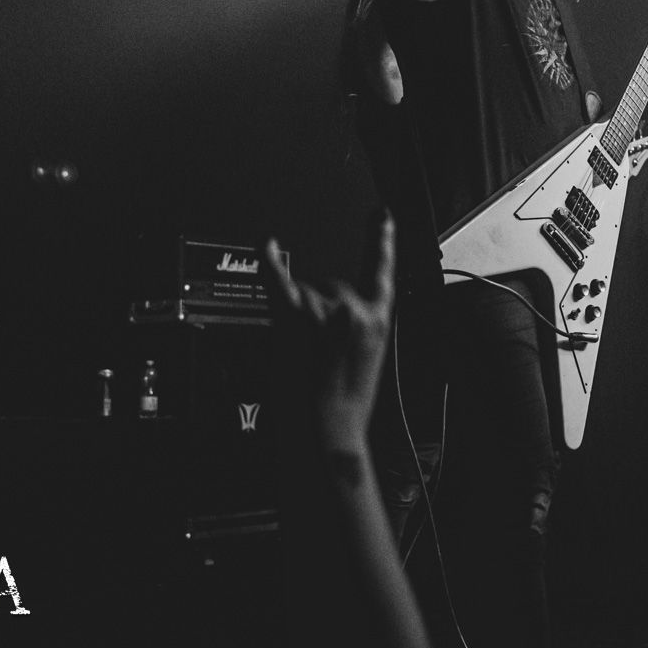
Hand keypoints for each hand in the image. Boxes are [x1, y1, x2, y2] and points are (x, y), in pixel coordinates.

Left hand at [264, 214, 396, 451]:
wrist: (325, 431)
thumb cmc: (344, 408)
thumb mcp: (366, 364)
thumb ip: (356, 332)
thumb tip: (335, 319)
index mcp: (378, 320)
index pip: (381, 270)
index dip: (381, 239)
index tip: (381, 216)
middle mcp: (353, 307)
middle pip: (330, 283)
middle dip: (317, 309)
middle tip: (312, 351)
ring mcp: (323, 309)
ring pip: (303, 291)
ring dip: (296, 315)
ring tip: (298, 355)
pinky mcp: (294, 316)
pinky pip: (278, 279)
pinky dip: (268, 260)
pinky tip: (266, 244)